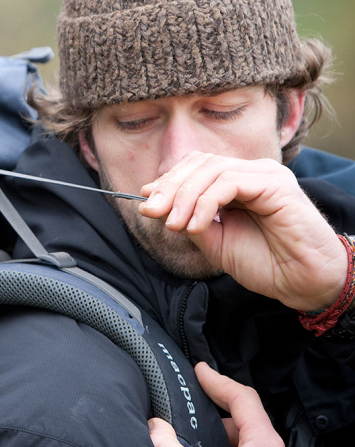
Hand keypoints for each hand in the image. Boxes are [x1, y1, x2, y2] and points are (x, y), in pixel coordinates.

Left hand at [138, 152, 347, 311]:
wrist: (302, 283)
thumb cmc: (265, 263)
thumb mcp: (213, 241)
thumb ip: (187, 220)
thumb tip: (152, 205)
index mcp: (237, 182)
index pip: (195, 166)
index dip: (168, 180)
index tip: (145, 201)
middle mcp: (251, 172)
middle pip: (200, 163)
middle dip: (170, 187)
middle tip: (151, 211)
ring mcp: (265, 175)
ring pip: (212, 170)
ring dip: (185, 197)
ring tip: (174, 224)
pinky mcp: (276, 185)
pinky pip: (230, 182)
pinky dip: (205, 202)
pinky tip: (194, 225)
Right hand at [148, 362, 283, 446]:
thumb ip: (169, 445)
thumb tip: (155, 428)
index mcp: (263, 444)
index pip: (242, 396)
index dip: (216, 379)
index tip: (199, 371)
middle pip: (239, 416)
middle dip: (211, 407)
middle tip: (190, 399)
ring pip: (238, 438)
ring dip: (214, 432)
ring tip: (190, 433)